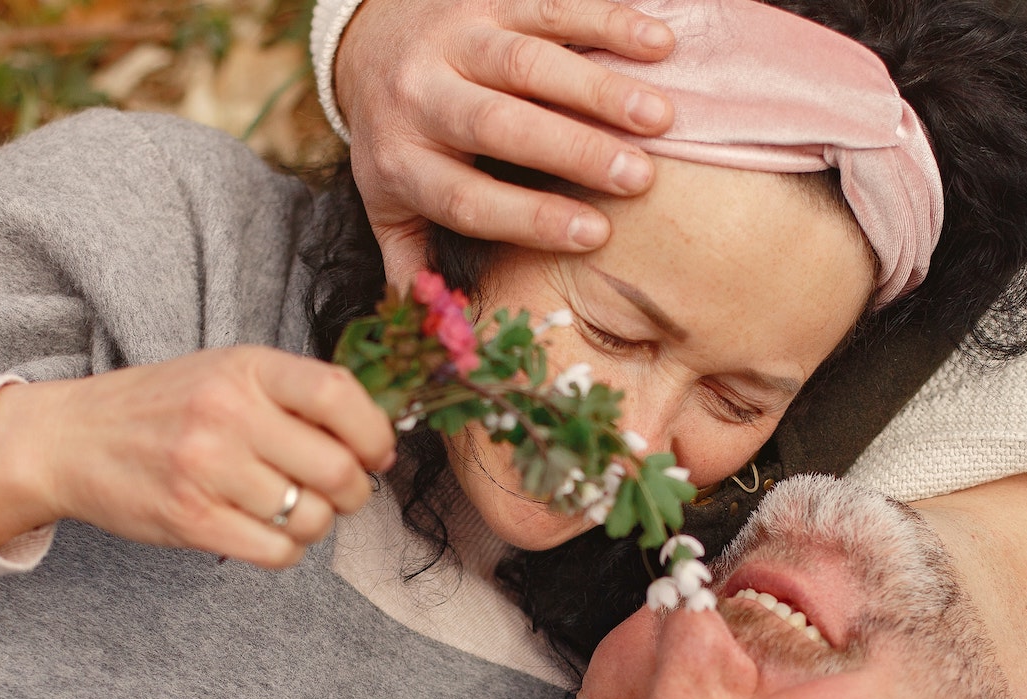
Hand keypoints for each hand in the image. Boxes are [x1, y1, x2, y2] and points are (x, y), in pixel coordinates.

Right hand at [0, 348, 397, 568]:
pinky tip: (267, 531)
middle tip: (342, 491)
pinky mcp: (192, 521)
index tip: (376, 452)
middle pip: (337, 469)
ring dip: (317, 523)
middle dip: (356, 491)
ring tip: (293, 508)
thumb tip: (377, 435)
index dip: (375, 433)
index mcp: (247, 368)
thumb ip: (295, 394)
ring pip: (312, 518)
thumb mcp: (228, 373)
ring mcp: (207, 470)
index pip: (339, 395)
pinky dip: (286, 549)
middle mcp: (227, 414)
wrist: (72, 439)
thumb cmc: (163, 408)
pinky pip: (277, 552)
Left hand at [334, 0, 676, 283]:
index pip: (466, 197)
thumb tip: (444, 338)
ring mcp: (453, 40)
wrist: (366, 43)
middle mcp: (419, 97)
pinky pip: (548, 4)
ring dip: (598, 87)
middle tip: (639, 176)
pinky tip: (658, 42)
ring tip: (660, 116)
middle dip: (572, 150)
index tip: (595, 233)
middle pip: (497, 124)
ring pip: (526, 61)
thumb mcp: (390, 205)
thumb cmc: (401, 142)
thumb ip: (415, 265)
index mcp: (401, 163)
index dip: (530, 216)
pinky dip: (607, 18)